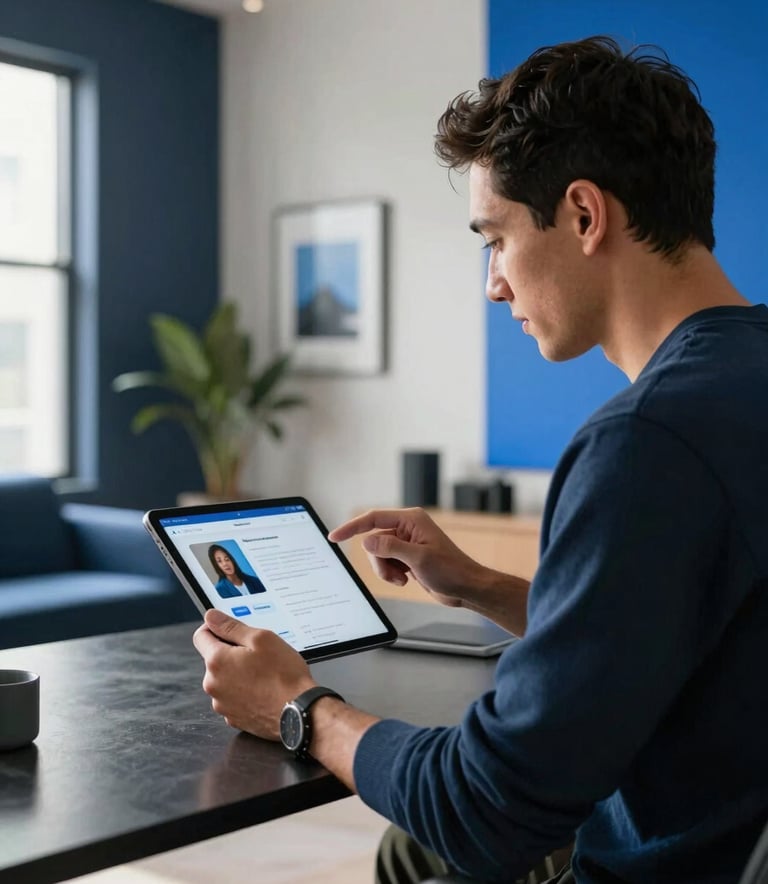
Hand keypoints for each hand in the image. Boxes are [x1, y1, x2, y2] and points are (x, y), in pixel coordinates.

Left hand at [193, 609, 315, 739]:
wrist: (299, 712)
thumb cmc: (284, 675)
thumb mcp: (261, 639)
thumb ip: (232, 627)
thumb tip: (211, 617)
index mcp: (217, 661)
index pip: (201, 636)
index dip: (216, 628)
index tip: (231, 630)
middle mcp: (213, 685)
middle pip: (214, 659)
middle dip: (231, 653)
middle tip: (258, 654)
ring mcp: (222, 704)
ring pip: (224, 679)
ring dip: (237, 673)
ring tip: (263, 674)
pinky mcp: (233, 717)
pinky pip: (233, 697)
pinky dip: (244, 691)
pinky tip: (263, 689)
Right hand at [329, 507, 484, 607]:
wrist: (466, 587)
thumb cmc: (451, 570)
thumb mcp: (418, 558)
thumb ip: (390, 547)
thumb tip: (366, 540)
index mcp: (411, 519)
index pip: (373, 519)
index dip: (352, 527)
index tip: (334, 536)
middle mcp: (407, 527)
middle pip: (374, 540)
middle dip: (379, 561)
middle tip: (396, 574)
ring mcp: (406, 542)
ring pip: (378, 554)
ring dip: (385, 570)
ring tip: (403, 578)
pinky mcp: (407, 556)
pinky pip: (386, 563)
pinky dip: (391, 574)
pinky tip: (407, 579)